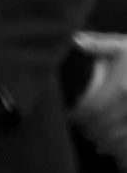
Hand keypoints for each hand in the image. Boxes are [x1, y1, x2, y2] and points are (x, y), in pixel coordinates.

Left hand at [76, 36, 126, 161]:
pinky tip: (118, 154)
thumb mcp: (122, 46)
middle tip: (83, 130)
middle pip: (103, 128)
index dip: (79, 116)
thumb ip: (98, 45)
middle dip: (90, 131)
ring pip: (119, 142)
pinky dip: (123, 154)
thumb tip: (75, 40)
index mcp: (119, 88)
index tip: (72, 117)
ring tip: (97, 141)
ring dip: (106, 144)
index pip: (91, 110)